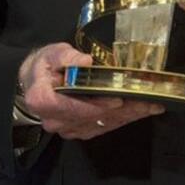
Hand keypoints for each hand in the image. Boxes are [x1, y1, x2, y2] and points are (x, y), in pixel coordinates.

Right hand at [18, 43, 163, 139]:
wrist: (34, 82)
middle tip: (148, 103)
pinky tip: (138, 112)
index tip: (119, 100)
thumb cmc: (44, 65)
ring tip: (150, 106)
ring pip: (101, 125)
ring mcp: (67, 129)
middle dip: (123, 111)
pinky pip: (102, 128)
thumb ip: (68, 57)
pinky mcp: (78, 131)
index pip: (74, 107)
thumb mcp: (52, 53)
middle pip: (93, 118)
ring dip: (127, 117)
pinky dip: (121, 120)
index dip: (97, 105)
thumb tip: (86, 61)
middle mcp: (55, 120)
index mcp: (44, 100)